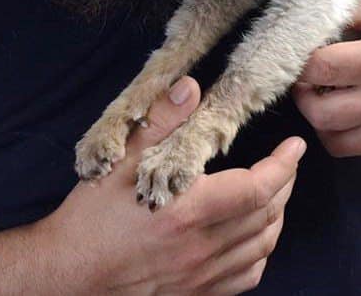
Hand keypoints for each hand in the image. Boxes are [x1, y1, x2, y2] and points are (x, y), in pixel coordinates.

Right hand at [38, 77, 305, 294]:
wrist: (65, 277)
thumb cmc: (90, 218)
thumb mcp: (120, 160)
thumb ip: (159, 122)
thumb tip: (190, 87)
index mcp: (188, 210)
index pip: (257, 188)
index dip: (283, 166)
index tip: (295, 146)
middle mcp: (201, 248)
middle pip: (267, 217)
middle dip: (285, 185)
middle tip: (287, 163)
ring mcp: (200, 277)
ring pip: (261, 249)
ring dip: (277, 218)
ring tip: (276, 193)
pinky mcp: (194, 295)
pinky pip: (244, 279)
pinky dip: (260, 253)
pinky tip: (254, 236)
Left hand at [292, 0, 360, 157]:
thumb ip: (351, 14)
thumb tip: (314, 25)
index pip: (322, 68)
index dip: (300, 63)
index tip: (299, 56)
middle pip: (320, 112)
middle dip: (303, 95)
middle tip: (306, 79)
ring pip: (332, 138)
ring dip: (318, 119)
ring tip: (323, 96)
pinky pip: (352, 149)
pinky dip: (339, 134)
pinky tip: (344, 112)